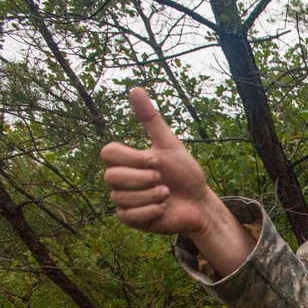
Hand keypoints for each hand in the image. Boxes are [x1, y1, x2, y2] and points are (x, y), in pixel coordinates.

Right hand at [102, 88, 255, 276]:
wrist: (200, 202)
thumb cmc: (185, 173)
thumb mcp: (170, 144)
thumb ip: (150, 119)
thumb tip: (134, 89)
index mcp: (126, 160)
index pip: (108, 153)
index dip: (133, 158)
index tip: (157, 161)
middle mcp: (120, 180)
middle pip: (111, 176)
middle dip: (144, 178)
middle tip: (163, 180)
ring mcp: (123, 200)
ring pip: (121, 197)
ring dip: (151, 196)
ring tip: (167, 194)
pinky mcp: (130, 219)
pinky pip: (128, 216)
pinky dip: (151, 211)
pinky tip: (163, 208)